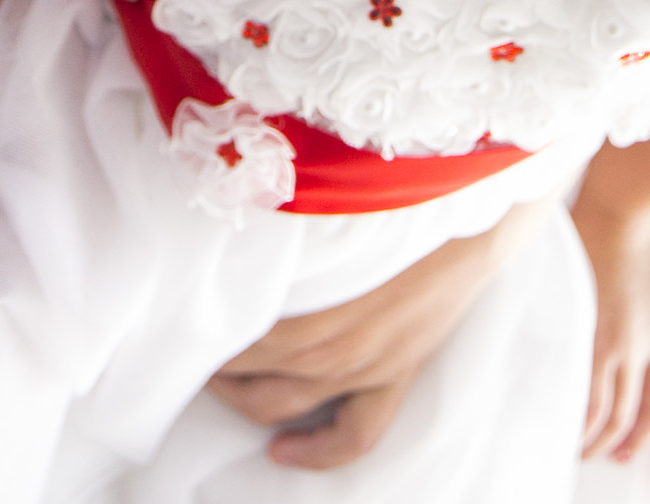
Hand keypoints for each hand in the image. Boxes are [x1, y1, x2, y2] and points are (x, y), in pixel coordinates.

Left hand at [207, 202, 549, 470]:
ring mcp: (364, 368)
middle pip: (250, 373)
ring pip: (285, 405)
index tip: (179, 314)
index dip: (201, 330)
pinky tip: (282, 453)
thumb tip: (230, 209)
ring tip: (218, 382)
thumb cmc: (394, 195)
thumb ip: (279, 228)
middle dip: (212, 363)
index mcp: (309, 303)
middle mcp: (330, 345)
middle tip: (189, 342)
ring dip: (243, 399)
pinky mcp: (395, 377)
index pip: (236, 334)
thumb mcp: (324, 208)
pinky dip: (315, 453)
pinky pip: (354, 435)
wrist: (470, 213)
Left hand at [571, 203, 649, 462]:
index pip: (593, 406)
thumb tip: (538, 335)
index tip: (574, 443)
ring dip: (644, 431)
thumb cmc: (580, 229)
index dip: (585, 433)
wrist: (626, 201)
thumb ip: (555, 315)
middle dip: (608, 441)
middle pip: (623, 413)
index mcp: (597, 338)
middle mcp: (632, 346)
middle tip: (598, 454)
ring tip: (631, 447)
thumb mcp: (557, 279)